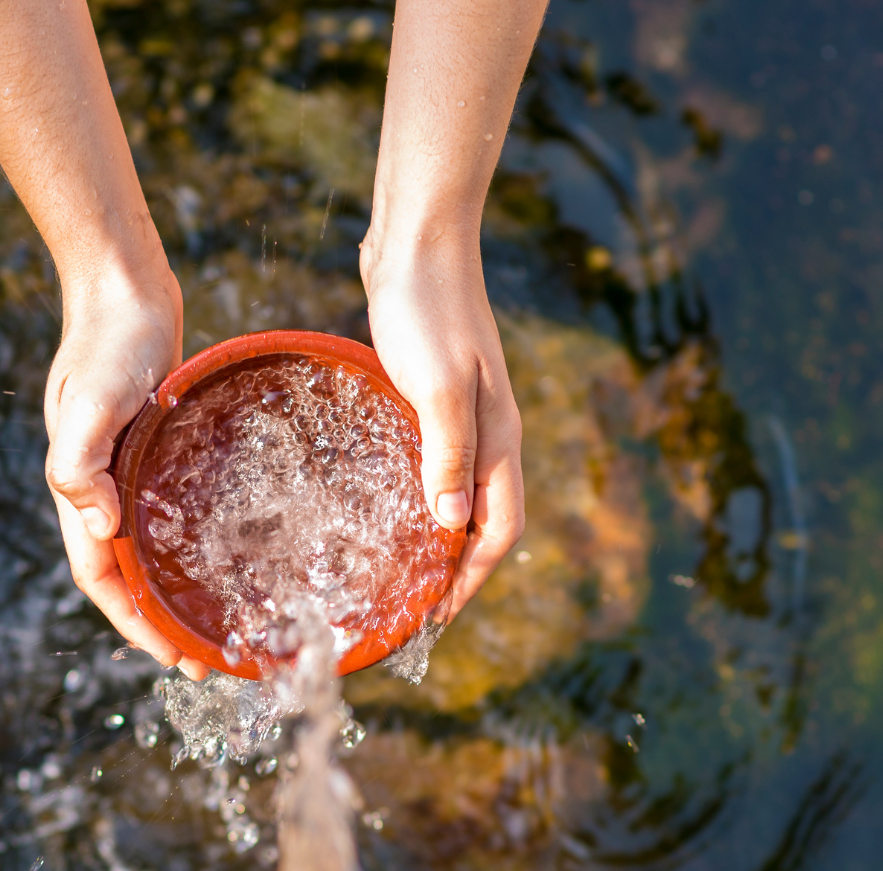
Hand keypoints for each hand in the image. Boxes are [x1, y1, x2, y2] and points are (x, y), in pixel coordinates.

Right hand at [43, 263, 211, 679]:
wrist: (123, 289)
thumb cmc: (108, 343)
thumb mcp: (91, 401)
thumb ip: (80, 463)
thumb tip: (98, 528)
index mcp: (80, 488)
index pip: (102, 577)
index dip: (133, 622)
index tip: (173, 656)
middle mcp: (101, 488)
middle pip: (126, 575)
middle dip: (160, 623)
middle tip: (208, 659)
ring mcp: (127, 470)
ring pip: (148, 548)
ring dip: (175, 590)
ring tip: (217, 621)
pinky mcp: (153, 451)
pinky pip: (168, 512)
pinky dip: (189, 543)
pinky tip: (224, 552)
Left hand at [362, 239, 525, 620]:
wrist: (417, 242)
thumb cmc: (427, 309)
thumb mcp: (436, 386)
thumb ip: (447, 454)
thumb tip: (450, 527)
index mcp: (497, 438)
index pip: (500, 530)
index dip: (471, 579)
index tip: (435, 617)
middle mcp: (488, 435)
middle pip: (484, 522)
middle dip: (456, 572)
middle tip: (412, 609)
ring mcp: (463, 415)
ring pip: (458, 495)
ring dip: (437, 538)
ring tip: (398, 573)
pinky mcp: (433, 397)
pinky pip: (434, 465)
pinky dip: (417, 497)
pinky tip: (383, 505)